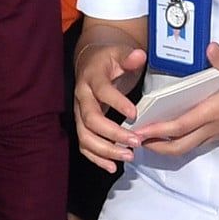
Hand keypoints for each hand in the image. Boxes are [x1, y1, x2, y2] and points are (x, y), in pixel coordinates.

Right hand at [73, 32, 149, 170]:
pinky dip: (97, 158)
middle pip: (90, 120)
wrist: (90, 63)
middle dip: (112, 134)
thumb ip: (129, 57)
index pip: (102, 92)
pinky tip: (113, 167)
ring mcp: (79, 114)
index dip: (117, 103)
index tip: (134, 114)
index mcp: (92, 78)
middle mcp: (82, 98)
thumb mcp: (120, 53)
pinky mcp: (81, 126)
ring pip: (85, 136)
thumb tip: (139, 56)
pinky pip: (84, 145)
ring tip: (128, 157)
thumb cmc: (109, 60)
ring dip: (105, 150)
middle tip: (135, 143)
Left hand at [126, 42, 218, 159]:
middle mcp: (212, 128)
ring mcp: (218, 133)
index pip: (177, 126)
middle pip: (177, 146)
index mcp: (212, 113)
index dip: (155, 131)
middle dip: (155, 146)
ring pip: (186, 147)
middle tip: (135, 142)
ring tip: (149, 138)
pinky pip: (197, 142)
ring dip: (166, 145)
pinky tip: (175, 132)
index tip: (136, 132)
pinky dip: (181, 141)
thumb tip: (208, 46)